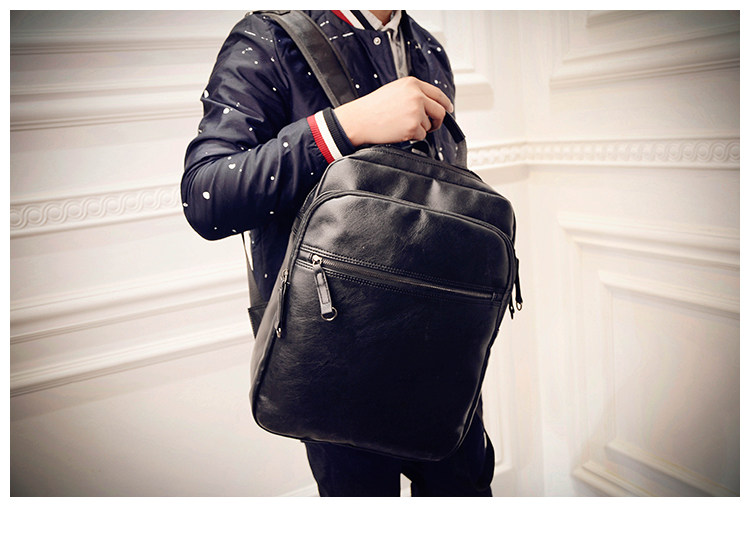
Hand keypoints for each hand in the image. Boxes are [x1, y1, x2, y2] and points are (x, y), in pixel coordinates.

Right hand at [334, 76, 453, 146]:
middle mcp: (417, 96)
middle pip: (440, 111)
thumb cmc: (374, 107)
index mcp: (413, 84)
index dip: (446, 103)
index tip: (448, 109)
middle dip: (437, 121)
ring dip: (420, 129)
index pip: (438, 94)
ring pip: (429, 125)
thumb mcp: (395, 90)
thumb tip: (431, 105)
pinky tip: (399, 131)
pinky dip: (413, 137)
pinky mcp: (413, 127)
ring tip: (402, 125)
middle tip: (431, 126)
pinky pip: (422, 136)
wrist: (360, 119)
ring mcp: (416, 111)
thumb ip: (414, 93)